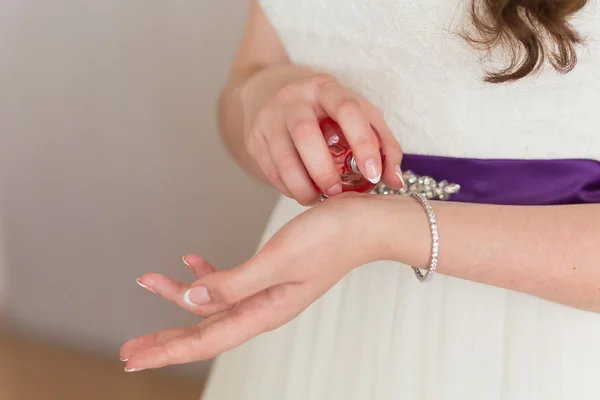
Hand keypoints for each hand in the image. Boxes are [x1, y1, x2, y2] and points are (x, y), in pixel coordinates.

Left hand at [120, 193, 385, 370]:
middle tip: (129, 349)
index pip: (205, 339)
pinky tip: (193, 261)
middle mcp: (262, 308)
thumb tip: (192, 299)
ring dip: (180, 296)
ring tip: (150, 282)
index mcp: (264, 311)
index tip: (133, 359)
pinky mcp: (270, 273)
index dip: (166, 349)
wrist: (366, 224)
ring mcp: (266, 292)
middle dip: (165, 338)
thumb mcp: (278, 260)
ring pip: (213, 304)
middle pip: (204, 329)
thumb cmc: (331, 239)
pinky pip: (230, 281)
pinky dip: (208, 273)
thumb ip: (234, 283)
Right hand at [241, 65, 403, 204]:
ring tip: (319, 197)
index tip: (372, 175)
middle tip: (338, 192)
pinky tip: (303, 192)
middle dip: (324, 171)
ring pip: (283, 158)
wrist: (267, 91)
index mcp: (326, 88)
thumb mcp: (354, 113)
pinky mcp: (254, 139)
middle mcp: (293, 98)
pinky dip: (289, 188)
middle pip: (305, 134)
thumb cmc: (323, 109)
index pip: (347, 108)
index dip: (363, 142)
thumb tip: (396, 181)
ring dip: (304, 186)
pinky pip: (271, 171)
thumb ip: (381, 142)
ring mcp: (269, 118)